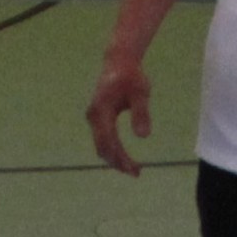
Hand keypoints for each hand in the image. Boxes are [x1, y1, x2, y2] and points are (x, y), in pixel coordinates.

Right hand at [86, 55, 152, 175]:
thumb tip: (143, 137)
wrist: (119, 63)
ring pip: (102, 146)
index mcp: (101, 110)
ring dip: (115, 159)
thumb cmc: (131, 76)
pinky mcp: (97, 120)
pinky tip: (125, 158)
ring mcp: (93, 119)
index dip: (119, 157)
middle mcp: (93, 116)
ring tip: (134, 169)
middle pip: (103, 147)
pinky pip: (103, 140)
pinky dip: (113, 151)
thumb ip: (141, 113)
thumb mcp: (141, 92)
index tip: (133, 168)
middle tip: (137, 173)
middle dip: (118, 162)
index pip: (108, 140)